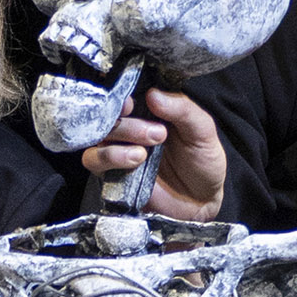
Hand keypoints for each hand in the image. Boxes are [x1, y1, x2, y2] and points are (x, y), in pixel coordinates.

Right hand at [81, 86, 226, 219]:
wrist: (202, 204)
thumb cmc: (203, 163)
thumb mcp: (203, 132)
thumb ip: (183, 110)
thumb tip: (153, 93)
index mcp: (150, 111)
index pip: (127, 93)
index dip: (124, 93)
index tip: (133, 101)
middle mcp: (130, 128)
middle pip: (110, 115)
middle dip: (130, 124)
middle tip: (159, 134)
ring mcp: (118, 150)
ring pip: (98, 136)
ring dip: (119, 140)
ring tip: (145, 153)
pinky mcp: (111, 174)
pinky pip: (93, 160)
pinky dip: (110, 157)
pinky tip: (134, 161)